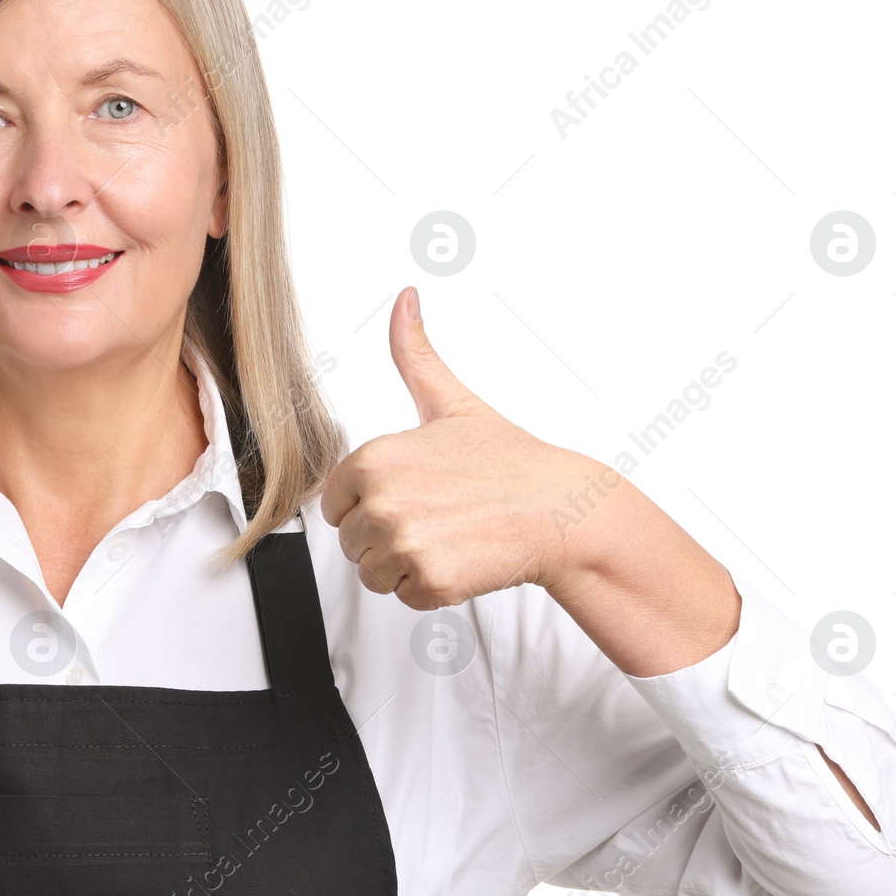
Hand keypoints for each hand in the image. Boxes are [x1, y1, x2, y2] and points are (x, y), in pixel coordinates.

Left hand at [319, 287, 606, 610]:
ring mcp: (405, 542)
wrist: (560, 509)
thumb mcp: (451, 402)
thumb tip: (405, 298)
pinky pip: (404, 597)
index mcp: (374, 458)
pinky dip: (431, 589)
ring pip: (373, 573)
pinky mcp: (430, 580)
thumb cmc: (507, 460)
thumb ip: (415, 354)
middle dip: (389, 537)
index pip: (336, 503)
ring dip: (406, 566)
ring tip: (449, 538)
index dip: (372, 503)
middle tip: (438, 518)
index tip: (413, 494)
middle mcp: (382, 500)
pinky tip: (461, 559)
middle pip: (352, 542)